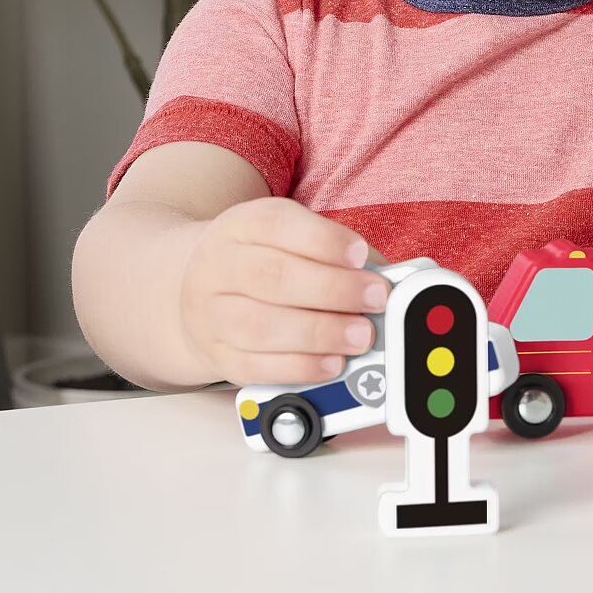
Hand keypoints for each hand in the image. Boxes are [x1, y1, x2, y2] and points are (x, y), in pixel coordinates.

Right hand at [179, 196, 390, 385]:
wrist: (200, 288)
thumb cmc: (268, 260)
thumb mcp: (295, 239)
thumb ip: (342, 256)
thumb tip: (391, 280)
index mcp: (243, 226)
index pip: (277, 224)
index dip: (323, 240)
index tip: (360, 255)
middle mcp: (220, 266)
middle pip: (272, 277)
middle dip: (333, 290)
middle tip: (376, 299)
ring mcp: (212, 313)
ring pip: (260, 327)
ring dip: (320, 334)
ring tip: (361, 336)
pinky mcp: (218, 355)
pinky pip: (255, 367)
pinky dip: (299, 368)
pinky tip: (332, 364)